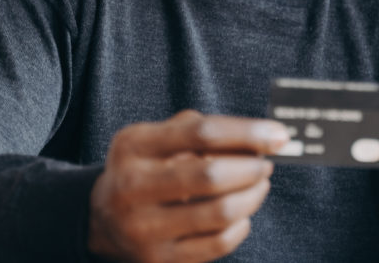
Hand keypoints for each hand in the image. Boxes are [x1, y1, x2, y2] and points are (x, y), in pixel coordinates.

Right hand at [88, 110, 288, 262]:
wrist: (101, 218)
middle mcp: (133, 187)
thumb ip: (196, 128)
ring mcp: (144, 228)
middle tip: (266, 163)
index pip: (202, 133)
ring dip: (252, 196)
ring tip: (259, 184)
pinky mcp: (159, 260)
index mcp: (135, 147)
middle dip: (251, 168)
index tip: (277, 135)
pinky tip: (242, 214)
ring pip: (219, 213)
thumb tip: (257, 137)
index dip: (247, 132)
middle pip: (211, 175)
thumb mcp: (153, 137)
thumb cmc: (142, 168)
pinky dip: (240, 227)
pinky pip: (216, 245)